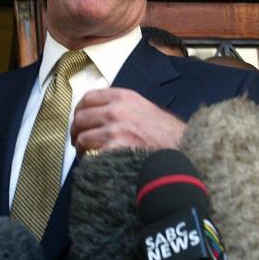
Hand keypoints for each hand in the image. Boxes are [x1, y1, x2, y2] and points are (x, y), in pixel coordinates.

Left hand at [70, 88, 185, 152]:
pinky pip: (89, 154)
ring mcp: (113, 130)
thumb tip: (101, 112)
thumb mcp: (144, 107)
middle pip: (80, 117)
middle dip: (76, 130)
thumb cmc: (167, 133)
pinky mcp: (113, 149)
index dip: (79, 109)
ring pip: (81, 137)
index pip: (88, 97)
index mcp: (123, 97)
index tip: (79, 118)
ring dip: (80, 147)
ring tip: (85, 153)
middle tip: (78, 139)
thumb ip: (123, 106)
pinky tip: (93, 162)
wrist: (182, 149)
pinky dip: (88, 159)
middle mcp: (116, 110)